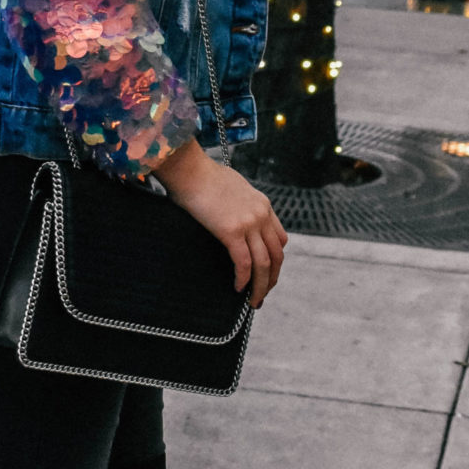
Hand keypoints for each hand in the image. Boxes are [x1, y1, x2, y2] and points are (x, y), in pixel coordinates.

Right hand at [153, 137, 287, 306]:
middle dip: (272, 279)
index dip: (275, 260)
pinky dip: (243, 279)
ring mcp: (248, 223)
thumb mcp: (232, 186)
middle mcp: (261, 214)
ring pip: (263, 264)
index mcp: (263, 204)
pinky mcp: (231, 231)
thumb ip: (239, 202)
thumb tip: (229, 213)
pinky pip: (243, 263)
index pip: (280, 239)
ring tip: (253, 301)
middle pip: (276, 256)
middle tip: (262, 295)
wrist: (189, 168)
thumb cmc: (202, 175)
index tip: (267, 274)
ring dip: (260, 286)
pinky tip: (237, 289)